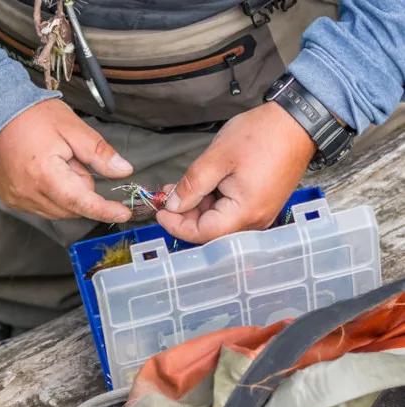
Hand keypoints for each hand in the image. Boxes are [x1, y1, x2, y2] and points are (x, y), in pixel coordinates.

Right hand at [0, 99, 132, 221]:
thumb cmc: (30, 115)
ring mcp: (17, 199)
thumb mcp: (71, 127)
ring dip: (66, 193)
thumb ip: (98, 152)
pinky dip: (51, 195)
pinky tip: (44, 172)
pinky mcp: (11, 199)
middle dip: (81, 187)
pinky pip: (42, 207)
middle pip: (72, 207)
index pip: (82, 202)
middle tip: (72, 158)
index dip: (105, 210)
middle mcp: (29, 194)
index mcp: (45, 175)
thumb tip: (123, 170)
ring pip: (58, 210)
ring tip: (55, 163)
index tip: (123, 213)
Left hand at [156, 102, 316, 242]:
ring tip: (182, 185)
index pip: (201, 234)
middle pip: (209, 229)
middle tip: (168, 193)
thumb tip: (173, 206)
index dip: (176, 225)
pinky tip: (202, 185)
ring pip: (218, 220)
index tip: (160, 211)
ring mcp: (260, 213)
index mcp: (245, 213)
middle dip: (185, 214)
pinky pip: (230, 210)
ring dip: (197, 206)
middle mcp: (255, 220)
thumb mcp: (217, 158)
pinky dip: (212, 200)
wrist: (299, 120)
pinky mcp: (260, 203)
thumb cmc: (263, 135)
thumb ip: (191, 186)